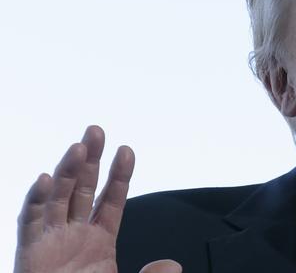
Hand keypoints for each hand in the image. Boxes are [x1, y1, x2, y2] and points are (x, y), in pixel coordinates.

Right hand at [14, 126, 181, 272]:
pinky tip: (45, 179)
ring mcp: (51, 240)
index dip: (119, 175)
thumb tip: (173, 265)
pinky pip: (30, 222)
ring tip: (80, 147)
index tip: (127, 150)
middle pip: (83, 188)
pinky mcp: (30, 252)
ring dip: (68, 171)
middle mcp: (75, 234)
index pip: (111, 199)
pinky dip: (36, 200)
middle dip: (91, 159)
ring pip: (59, 197)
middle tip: (97, 129)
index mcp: (100, 240)